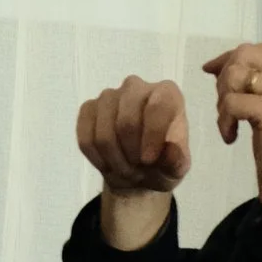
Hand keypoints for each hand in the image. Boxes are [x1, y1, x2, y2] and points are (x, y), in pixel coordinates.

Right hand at [75, 75, 190, 250]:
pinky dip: (93, 153)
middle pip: (125, 113)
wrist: (137, 174)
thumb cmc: (163, 166)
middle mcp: (139, 87)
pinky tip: (105, 162)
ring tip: (123, 169)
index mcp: (168, 94)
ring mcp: (110, 96)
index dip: (152, 133)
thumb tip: (170, 150)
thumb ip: (178, 160)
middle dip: (128, 149)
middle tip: (136, 169)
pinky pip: (83, 131)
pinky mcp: (87, 110)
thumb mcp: (178, 169)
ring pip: (101, 124)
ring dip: (110, 155)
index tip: (151, 161)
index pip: (159, 103)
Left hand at [201, 42, 261, 247]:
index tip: (212, 73)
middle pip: (247, 55)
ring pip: (236, 75)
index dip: (232, 59)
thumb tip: (226, 65)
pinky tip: (231, 139)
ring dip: (223, 101)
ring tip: (230, 126)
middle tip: (224, 109)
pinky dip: (223, 120)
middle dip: (224, 78)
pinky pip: (231, 102)